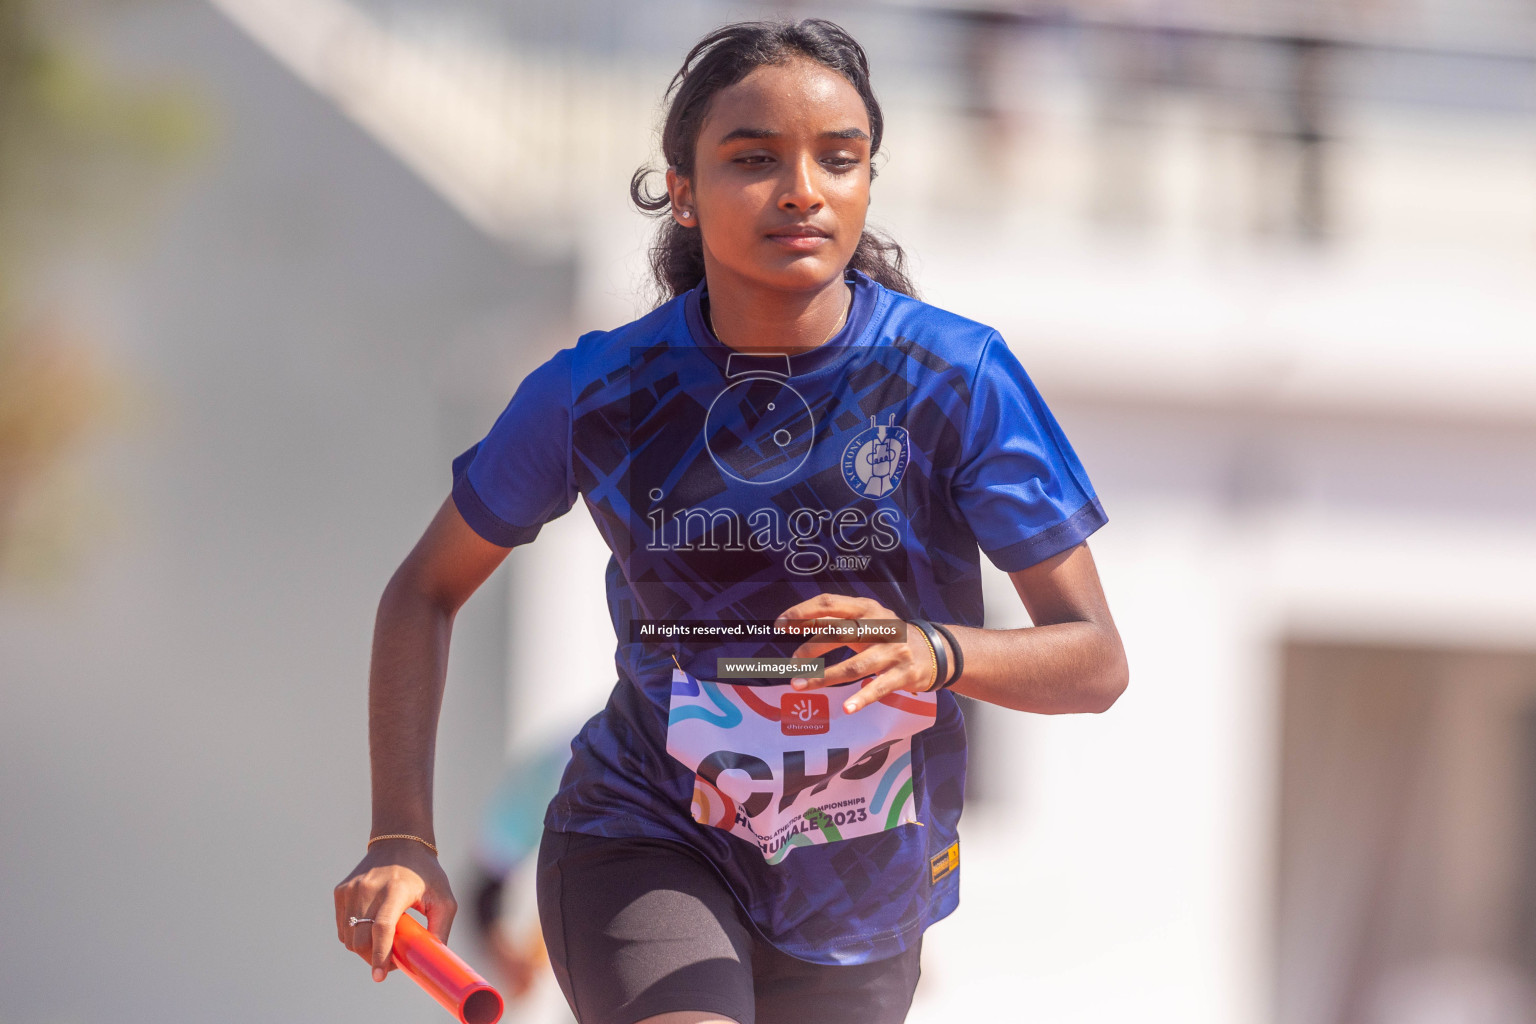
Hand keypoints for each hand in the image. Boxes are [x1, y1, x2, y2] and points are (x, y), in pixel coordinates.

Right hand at [333, 839, 457, 981]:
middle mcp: (369, 888)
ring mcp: (351, 889)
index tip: (380, 976)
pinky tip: (370, 929)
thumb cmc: (425, 873)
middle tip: (390, 962)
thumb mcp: (444, 897)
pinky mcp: (341, 891)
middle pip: (360, 939)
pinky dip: (354, 936)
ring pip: (348, 937)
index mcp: (395, 889)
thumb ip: (441, 928)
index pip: (381, 927)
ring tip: (383, 943)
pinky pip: (343, 926)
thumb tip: (431, 959)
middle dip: (373, 958)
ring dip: (363, 950)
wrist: (399, 841)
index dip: (380, 955)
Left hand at [774, 593, 939, 712]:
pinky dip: (861, 698)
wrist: (933, 651)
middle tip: (791, 665)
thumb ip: (836, 621)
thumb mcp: (867, 621)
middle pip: (838, 634)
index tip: (780, 626)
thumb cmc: (888, 636)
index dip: (802, 613)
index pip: (829, 605)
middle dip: (809, 649)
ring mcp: (893, 651)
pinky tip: (846, 708)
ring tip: (800, 685)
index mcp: (866, 609)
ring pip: (854, 666)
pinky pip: (878, 687)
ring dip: (824, 677)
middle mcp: (880, 626)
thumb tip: (794, 622)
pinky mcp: (904, 674)